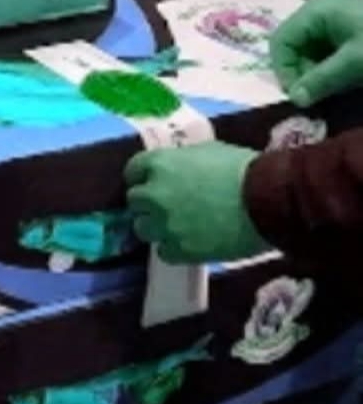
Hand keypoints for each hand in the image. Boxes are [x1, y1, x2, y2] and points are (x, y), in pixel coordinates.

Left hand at [124, 142, 267, 263]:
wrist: (269, 201)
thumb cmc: (245, 170)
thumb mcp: (208, 152)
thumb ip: (182, 161)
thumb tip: (175, 168)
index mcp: (160, 164)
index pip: (133, 171)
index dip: (143, 177)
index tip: (153, 182)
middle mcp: (154, 195)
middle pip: (135, 202)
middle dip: (149, 202)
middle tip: (169, 205)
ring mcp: (164, 224)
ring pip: (143, 228)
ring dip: (157, 226)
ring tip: (181, 226)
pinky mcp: (178, 250)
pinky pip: (162, 251)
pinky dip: (173, 248)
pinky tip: (191, 242)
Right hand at [268, 0, 362, 105]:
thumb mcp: (354, 62)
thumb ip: (322, 80)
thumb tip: (296, 99)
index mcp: (316, 12)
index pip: (281, 43)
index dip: (285, 71)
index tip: (300, 96)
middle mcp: (320, 13)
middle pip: (293, 48)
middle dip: (301, 73)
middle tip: (317, 96)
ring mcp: (335, 22)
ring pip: (309, 53)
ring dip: (316, 75)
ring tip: (333, 90)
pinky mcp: (350, 33)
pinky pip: (327, 54)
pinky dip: (330, 70)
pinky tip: (344, 81)